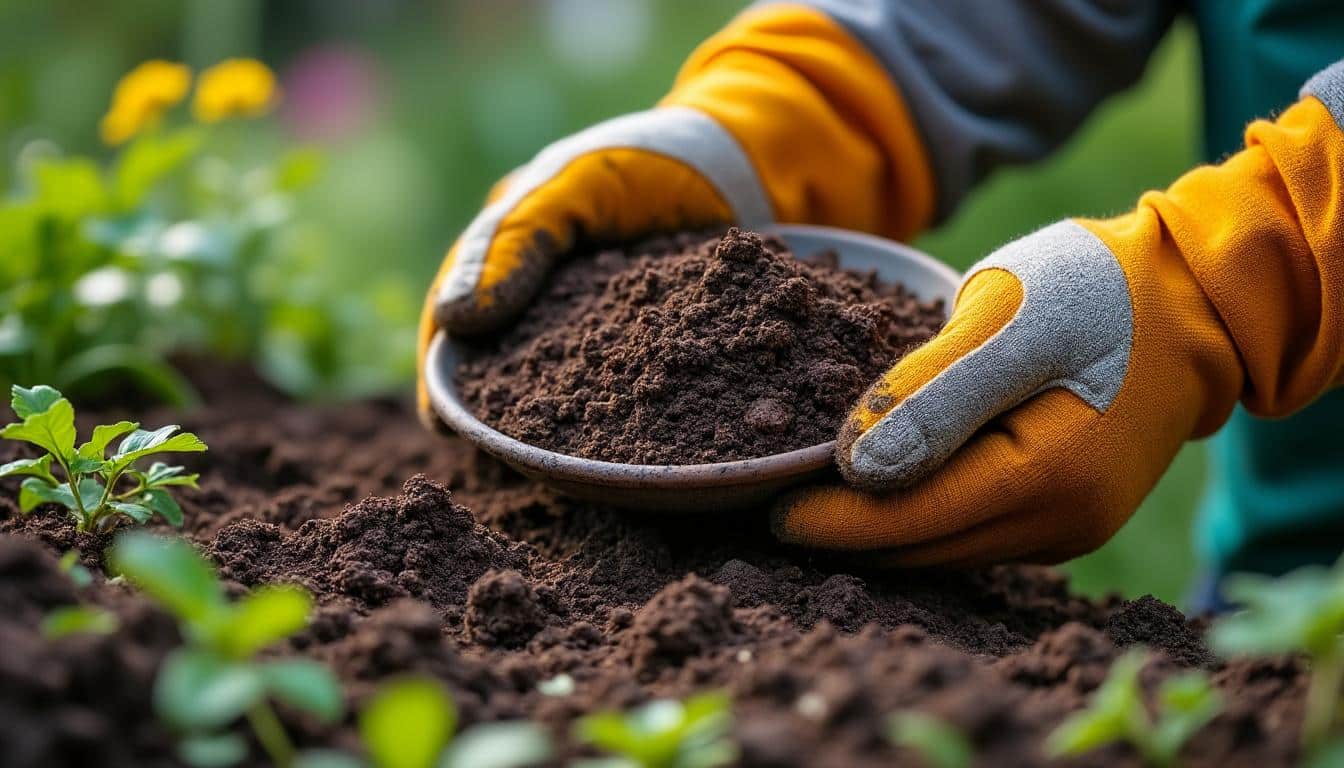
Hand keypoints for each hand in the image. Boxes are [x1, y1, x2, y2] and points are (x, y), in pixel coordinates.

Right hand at [417, 5, 936, 425]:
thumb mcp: (577, 183)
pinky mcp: (672, 364)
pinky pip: (647, 403)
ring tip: (558, 475)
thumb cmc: (654, 156)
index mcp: (513, 263)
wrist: (757, 159)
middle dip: (501, 419)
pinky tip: (643, 461)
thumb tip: (458, 320)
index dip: (446, 376)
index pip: (461, 326)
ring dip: (566, 437)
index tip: (442, 423)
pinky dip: (642, 431)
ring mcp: (613, 343)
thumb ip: (519, 240)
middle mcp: (556, 311)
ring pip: (575, 399)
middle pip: (509, 373)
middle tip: (495, 463)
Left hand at [775, 70, 1343, 564]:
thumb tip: (854, 471)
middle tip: (767, 513)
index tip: (765, 509)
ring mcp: (1068, 528)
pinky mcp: (1067, 516)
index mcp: (1044, 476)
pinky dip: (920, 519)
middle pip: (922, 548)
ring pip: (945, 549)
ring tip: (808, 506)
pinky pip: (973, 533)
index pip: (908, 520)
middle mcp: (1060, 524)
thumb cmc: (1099, 291)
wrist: (1194, 300)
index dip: (831, 521)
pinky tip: (878, 494)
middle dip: (844, 537)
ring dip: (878, 533)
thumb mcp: (1007, 319)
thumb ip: (932, 396)